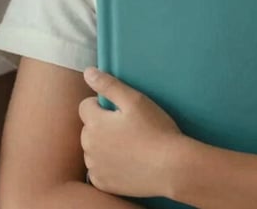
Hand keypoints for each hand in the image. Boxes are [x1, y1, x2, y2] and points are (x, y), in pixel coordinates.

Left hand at [79, 68, 183, 197]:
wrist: (170, 167)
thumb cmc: (154, 129)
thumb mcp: (134, 100)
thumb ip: (108, 85)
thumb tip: (88, 72)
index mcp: (94, 124)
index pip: (85, 106)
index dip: (102, 104)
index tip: (121, 110)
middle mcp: (89, 147)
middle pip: (88, 128)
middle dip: (102, 124)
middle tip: (127, 126)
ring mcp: (95, 168)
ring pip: (92, 149)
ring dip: (103, 144)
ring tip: (129, 144)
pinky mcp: (103, 184)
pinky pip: (97, 169)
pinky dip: (106, 164)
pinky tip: (125, 161)